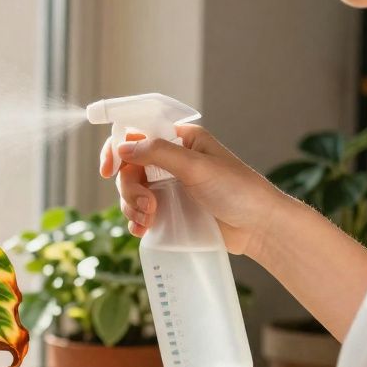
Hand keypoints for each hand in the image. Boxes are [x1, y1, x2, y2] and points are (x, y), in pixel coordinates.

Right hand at [99, 124, 283, 256]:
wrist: (259, 228)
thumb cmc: (238, 190)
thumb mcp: (197, 167)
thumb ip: (158, 153)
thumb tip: (122, 148)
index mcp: (181, 140)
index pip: (136, 135)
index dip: (117, 150)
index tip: (107, 170)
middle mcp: (172, 160)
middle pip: (129, 168)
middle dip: (130, 189)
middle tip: (146, 206)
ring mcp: (170, 186)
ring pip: (131, 192)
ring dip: (132, 207)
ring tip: (148, 221)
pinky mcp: (171, 210)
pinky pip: (140, 212)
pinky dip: (137, 221)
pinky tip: (143, 230)